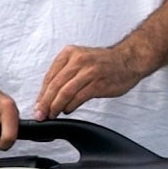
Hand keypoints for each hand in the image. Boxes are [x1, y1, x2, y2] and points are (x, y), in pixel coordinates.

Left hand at [29, 36, 144, 130]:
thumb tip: (47, 95)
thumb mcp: (81, 59)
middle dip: (45, 103)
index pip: (49, 77)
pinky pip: (78, 97)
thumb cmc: (104, 63)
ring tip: (52, 114)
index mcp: (69, 53)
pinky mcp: (98, 83)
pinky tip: (68, 110)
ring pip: (65, 92)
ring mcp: (89, 71)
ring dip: (56, 106)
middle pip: (55, 85)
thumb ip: (65, 73)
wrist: (129, 61)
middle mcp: (78, 60)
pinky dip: (70, 106)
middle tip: (40, 114)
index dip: (42, 94)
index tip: (38, 106)